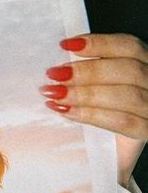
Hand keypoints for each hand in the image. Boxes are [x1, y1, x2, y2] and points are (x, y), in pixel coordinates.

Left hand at [40, 33, 147, 183]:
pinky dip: (92, 115)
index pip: (129, 46)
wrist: (111, 149)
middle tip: (54, 75)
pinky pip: (123, 121)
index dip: (99, 43)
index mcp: (146, 63)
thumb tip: (61, 55)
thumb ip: (90, 67)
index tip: (66, 45)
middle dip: (87, 71)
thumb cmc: (103, 108)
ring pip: (127, 96)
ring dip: (86, 94)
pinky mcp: (147, 132)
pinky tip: (67, 111)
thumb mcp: (102, 82)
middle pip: (128, 70)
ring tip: (56, 94)